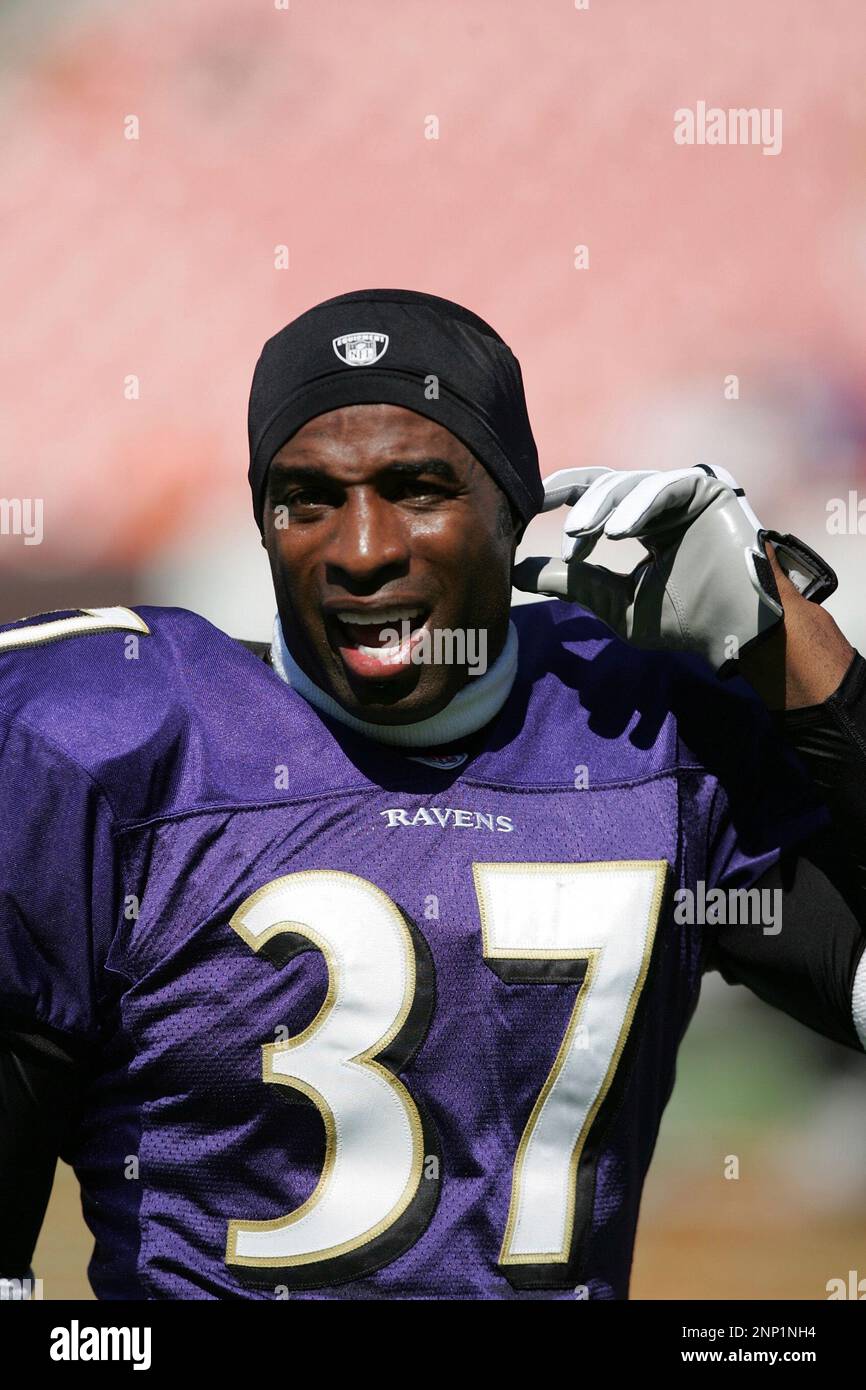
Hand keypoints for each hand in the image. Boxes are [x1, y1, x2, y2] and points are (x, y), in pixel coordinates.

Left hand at [512, 464, 836, 676]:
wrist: (734, 633)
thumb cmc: (682, 622)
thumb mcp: (612, 601)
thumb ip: (570, 581)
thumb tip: (516, 572)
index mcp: (641, 522)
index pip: (592, 497)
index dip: (558, 499)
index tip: (523, 516)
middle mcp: (661, 502)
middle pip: (606, 481)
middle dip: (571, 495)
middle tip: (546, 518)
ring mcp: (685, 491)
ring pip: (630, 483)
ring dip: (600, 507)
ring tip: (578, 537)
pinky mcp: (708, 488)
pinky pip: (665, 486)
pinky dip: (638, 506)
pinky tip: (618, 532)